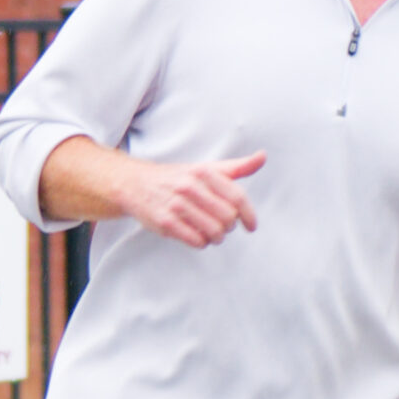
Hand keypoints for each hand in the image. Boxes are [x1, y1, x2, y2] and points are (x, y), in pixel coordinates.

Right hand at [121, 153, 265, 248]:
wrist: (135, 184)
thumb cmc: (177, 178)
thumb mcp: (206, 168)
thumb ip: (236, 167)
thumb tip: (263, 156)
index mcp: (203, 172)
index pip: (237, 197)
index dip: (249, 215)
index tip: (251, 226)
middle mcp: (190, 187)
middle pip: (227, 218)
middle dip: (229, 226)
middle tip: (222, 225)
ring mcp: (176, 205)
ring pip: (214, 232)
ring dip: (217, 237)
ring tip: (211, 233)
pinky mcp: (165, 222)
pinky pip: (196, 241)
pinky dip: (202, 242)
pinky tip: (197, 235)